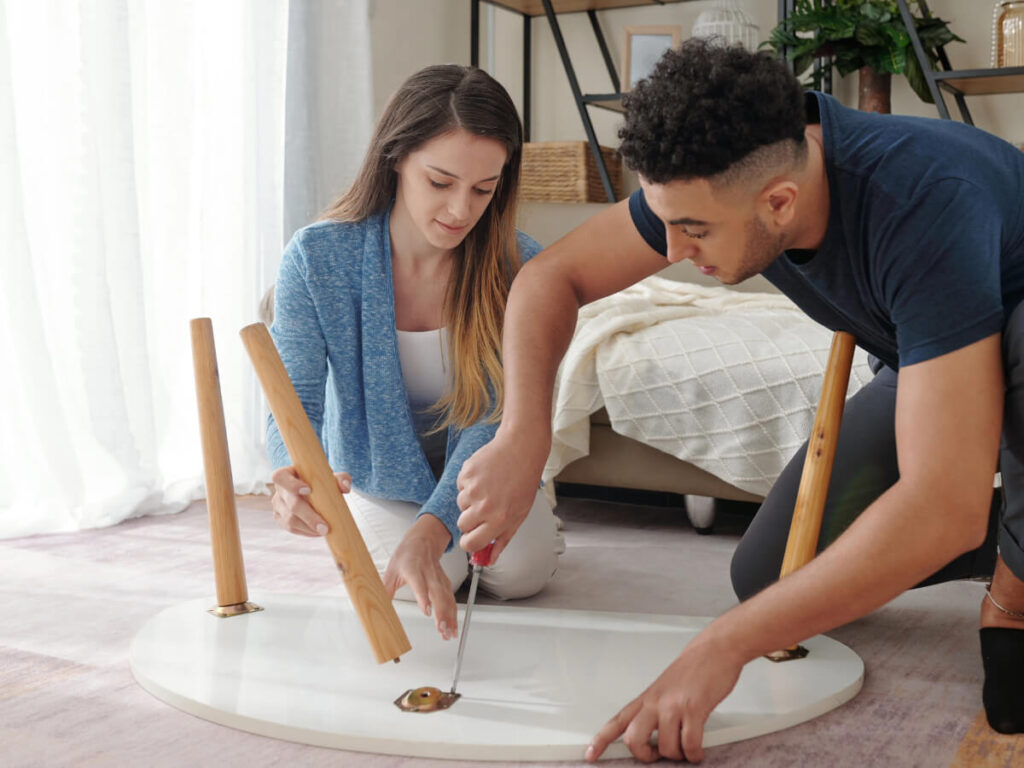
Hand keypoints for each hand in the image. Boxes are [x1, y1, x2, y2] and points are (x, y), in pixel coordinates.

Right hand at [270, 466, 350, 536]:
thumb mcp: (332, 477)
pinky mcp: (280, 519)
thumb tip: (345, 487)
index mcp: (287, 474)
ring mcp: (278, 506)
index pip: (280, 477)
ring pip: (290, 520)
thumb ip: (341, 478)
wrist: (316, 492)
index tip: (309, 489)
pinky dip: (306, 531)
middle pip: (291, 504)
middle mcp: (279, 490)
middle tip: (325, 527)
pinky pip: (291, 528)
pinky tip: (317, 532)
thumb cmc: (322, 481)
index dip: (292, 484)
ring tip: (324, 531)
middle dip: (309, 517)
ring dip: (308, 527)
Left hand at [382, 514, 457, 639]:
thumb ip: (385, 590)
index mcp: (413, 569)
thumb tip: (375, 607)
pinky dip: (453, 614)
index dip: (424, 597)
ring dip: (449, 616)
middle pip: (438, 594)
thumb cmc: (406, 555)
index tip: (426, 611)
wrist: (423, 540)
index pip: (420, 584)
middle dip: (441, 612)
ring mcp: (439, 578)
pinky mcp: (445, 583)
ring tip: (448, 633)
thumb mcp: (391, 570)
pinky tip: (453, 626)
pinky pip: (451, 599)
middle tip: (441, 629)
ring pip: (447, 598)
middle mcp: (429, 574)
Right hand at [456, 430, 544, 560]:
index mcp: (499, 520)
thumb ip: (502, 540)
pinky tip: (485, 476)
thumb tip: (488, 560)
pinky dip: (469, 484)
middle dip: (471, 520)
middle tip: (486, 507)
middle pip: (462, 525)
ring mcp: (473, 489)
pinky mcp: (466, 474)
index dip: (469, 543)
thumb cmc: (523, 482)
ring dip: (471, 500)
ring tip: (489, 488)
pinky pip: (460, 487)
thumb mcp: (519, 515)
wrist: (520, 449)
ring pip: (460, 505)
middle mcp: (484, 506)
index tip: (471, 539)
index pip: (470, 544)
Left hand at [586, 633, 743, 763]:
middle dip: (644, 756)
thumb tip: (656, 736)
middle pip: (634, 739)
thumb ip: (657, 709)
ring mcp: (673, 705)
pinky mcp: (694, 708)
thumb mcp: (666, 687)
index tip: (591, 755)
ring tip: (686, 750)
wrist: (715, 650)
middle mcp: (655, 702)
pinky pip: (690, 744)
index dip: (601, 740)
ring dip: (677, 756)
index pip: (617, 721)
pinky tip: (697, 750)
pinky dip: (694, 754)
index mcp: (647, 698)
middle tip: (657, 757)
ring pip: (665, 748)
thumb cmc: (694, 668)